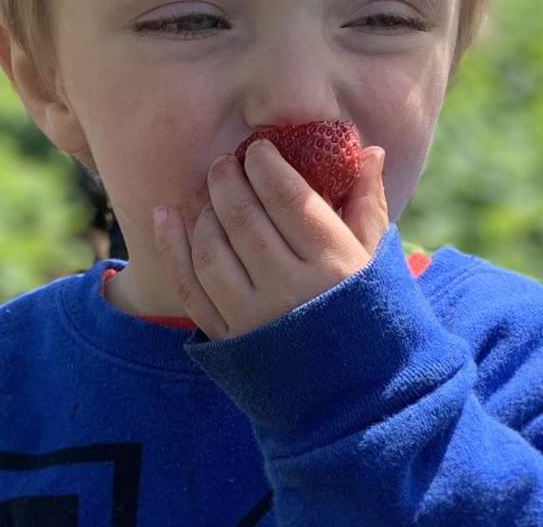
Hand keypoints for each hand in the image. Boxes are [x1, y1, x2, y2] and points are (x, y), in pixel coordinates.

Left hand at [153, 139, 388, 339]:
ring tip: (211, 192)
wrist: (353, 393)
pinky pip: (189, 286)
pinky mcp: (227, 337)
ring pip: (213, 247)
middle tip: (226, 162)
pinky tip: (166, 216)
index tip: (259, 149)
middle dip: (229, 180)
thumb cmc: (367, 314)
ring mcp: (254, 315)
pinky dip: (173, 247)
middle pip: (245, 217)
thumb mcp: (375, 260)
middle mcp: (290, 287)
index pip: (288, 197)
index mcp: (333, 262)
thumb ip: (367, 204)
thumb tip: (369, 150)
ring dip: (205, 211)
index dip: (267, 165)